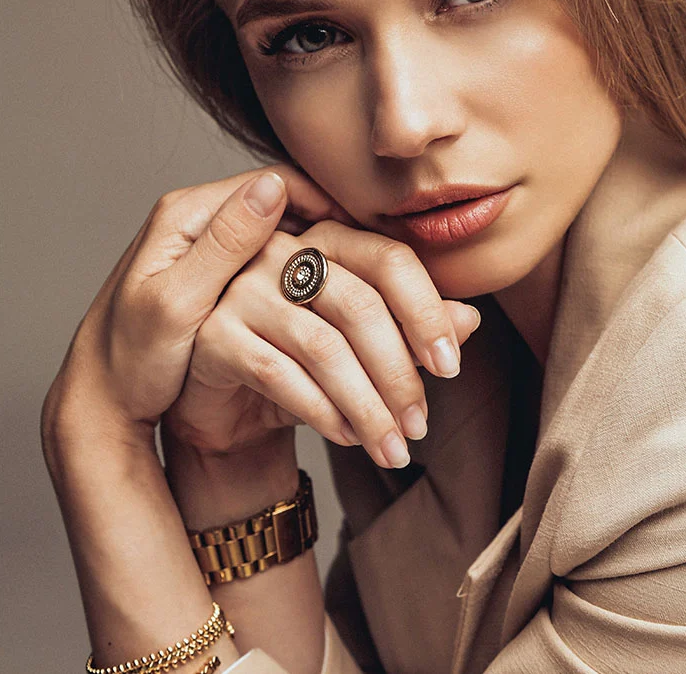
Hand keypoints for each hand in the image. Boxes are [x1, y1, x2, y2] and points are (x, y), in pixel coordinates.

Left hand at [42, 161, 352, 444]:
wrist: (103, 404)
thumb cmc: (129, 359)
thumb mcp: (176, 303)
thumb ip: (224, 245)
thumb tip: (273, 186)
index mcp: (188, 215)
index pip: (275, 183)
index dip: (329, 203)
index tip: (370, 232)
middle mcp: (204, 223)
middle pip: (289, 209)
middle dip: (339, 234)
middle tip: (384, 261)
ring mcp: (214, 252)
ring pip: (290, 241)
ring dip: (330, 261)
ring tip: (374, 285)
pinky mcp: (224, 282)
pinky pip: (281, 270)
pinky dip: (313, 286)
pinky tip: (342, 308)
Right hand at [162, 207, 480, 468]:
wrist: (230, 404)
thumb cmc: (302, 363)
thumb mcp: (364, 344)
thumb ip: (413, 325)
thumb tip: (470, 319)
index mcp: (327, 238)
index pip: (389, 260)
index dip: (425, 313)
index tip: (450, 366)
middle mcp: (281, 252)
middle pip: (359, 305)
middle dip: (399, 373)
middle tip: (420, 424)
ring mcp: (242, 290)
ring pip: (323, 346)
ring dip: (367, 406)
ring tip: (393, 447)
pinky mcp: (215, 334)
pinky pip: (279, 373)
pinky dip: (322, 411)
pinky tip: (348, 437)